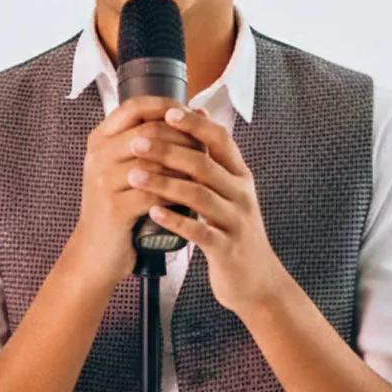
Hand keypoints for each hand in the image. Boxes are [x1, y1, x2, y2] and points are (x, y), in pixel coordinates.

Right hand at [66, 94, 205, 290]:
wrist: (97, 251)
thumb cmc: (122, 206)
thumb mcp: (131, 168)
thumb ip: (155, 141)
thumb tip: (198, 111)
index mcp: (101, 140)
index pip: (135, 106)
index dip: (168, 107)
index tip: (194, 116)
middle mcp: (98, 156)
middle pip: (150, 131)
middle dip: (185, 138)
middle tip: (207, 149)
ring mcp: (103, 181)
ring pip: (156, 161)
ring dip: (187, 166)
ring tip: (206, 173)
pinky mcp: (114, 207)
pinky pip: (156, 192)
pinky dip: (179, 193)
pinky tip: (193, 198)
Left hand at [128, 106, 292, 315]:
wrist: (257, 280)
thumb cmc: (234, 232)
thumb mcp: (230, 193)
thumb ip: (214, 162)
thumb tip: (199, 119)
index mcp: (240, 177)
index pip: (220, 140)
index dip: (195, 124)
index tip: (166, 111)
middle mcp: (242, 195)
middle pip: (205, 164)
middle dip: (168, 150)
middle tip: (136, 142)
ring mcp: (236, 221)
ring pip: (200, 196)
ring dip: (164, 184)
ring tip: (134, 177)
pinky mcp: (227, 248)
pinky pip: (200, 231)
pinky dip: (175, 220)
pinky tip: (153, 213)